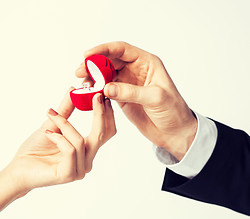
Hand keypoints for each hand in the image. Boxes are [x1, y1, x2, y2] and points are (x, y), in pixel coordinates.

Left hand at [6, 89, 115, 194]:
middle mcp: (86, 161)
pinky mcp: (68, 174)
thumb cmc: (34, 149)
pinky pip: (70, 150)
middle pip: (101, 136)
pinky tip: (47, 134)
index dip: (107, 114)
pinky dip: (58, 137)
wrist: (17, 169)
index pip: (106, 133)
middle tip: (95, 96)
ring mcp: (79, 170)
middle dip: (100, 114)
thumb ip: (65, 110)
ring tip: (50, 116)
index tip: (102, 95)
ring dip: (65, 125)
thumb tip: (73, 90)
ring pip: (81, 141)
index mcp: (86, 151)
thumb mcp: (52, 124)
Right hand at [76, 42, 196, 160]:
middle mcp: (135, 70)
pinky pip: (105, 90)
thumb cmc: (173, 111)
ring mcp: (127, 84)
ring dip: (92, 78)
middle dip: (93, 64)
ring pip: (105, 75)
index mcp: (147, 63)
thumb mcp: (155, 98)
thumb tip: (106, 88)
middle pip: (109, 61)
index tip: (87, 55)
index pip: (121, 50)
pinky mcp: (122, 97)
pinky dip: (96, 91)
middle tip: (80, 72)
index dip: (103, 50)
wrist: (174, 132)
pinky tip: (88, 94)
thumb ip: (131, 92)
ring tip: (82, 85)